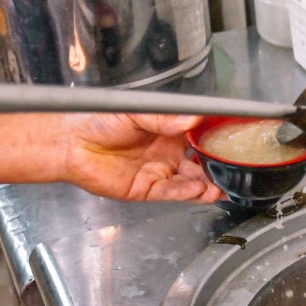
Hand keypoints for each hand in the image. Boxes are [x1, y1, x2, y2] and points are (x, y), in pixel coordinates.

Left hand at [62, 112, 221, 202]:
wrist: (72, 144)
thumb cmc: (98, 121)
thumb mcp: (134, 112)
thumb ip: (162, 118)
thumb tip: (190, 119)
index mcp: (168, 130)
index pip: (199, 135)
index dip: (216, 138)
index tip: (233, 138)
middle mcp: (167, 152)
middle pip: (200, 162)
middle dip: (217, 167)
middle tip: (233, 169)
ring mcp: (159, 172)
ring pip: (189, 181)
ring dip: (206, 185)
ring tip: (219, 187)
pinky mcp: (147, 189)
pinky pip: (171, 192)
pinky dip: (186, 192)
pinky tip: (198, 190)